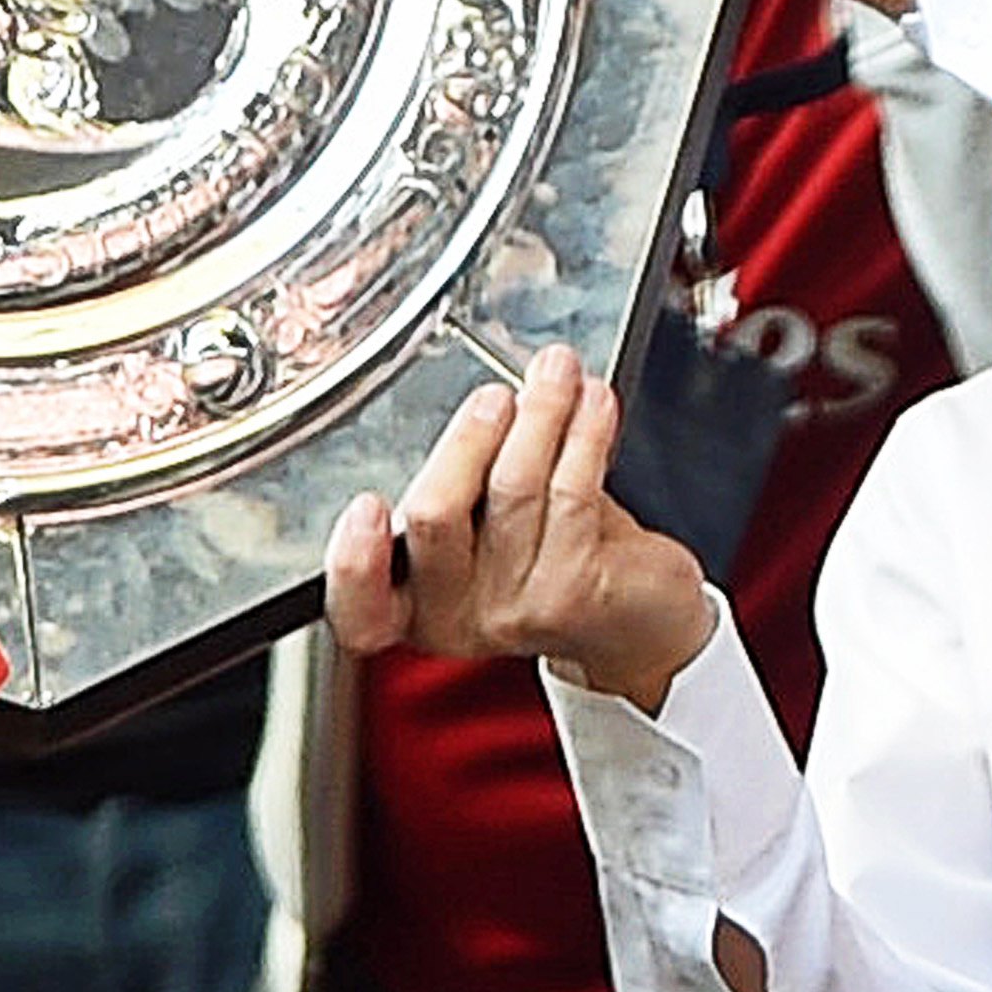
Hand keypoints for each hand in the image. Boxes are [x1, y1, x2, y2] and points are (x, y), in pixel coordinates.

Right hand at [324, 344, 710, 710]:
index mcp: (415, 605)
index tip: (368, 506)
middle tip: (493, 397)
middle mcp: (456, 616)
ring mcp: (515, 609)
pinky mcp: (574, 591)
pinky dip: (582, 432)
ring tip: (556, 374)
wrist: (638, 617)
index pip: (362, 609)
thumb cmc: (555, 557)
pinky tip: (592, 402)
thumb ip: (463, 480)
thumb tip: (480, 398)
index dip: (354, 563)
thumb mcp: (486, 527)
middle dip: (466, 439)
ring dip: (538, 414)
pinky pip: (571, 490)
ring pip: (512, 487)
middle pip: (434, 516)